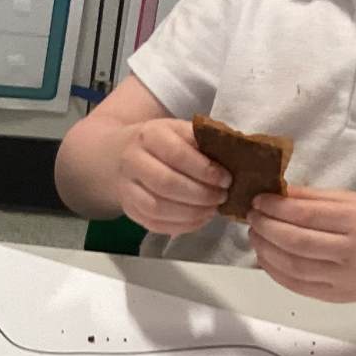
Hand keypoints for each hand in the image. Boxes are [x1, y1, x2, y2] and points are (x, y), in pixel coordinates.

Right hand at [114, 119, 229, 235]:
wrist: (120, 152)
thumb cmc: (162, 141)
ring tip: (212, 209)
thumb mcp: (180, 130)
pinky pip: (154, 224)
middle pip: (167, 184)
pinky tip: (199, 219)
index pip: (178, 155)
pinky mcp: (129, 209)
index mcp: (150, 135)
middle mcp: (133, 161)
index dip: (205, 171)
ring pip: (158, 207)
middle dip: (201, 194)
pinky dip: (181, 226)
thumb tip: (235, 158)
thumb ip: (203, 142)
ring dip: (192, 213)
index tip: (226, 179)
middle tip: (222, 197)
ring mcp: (127, 187)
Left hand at [248, 187, 355, 302]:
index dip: (275, 208)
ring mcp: (344, 279)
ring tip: (255, 235)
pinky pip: (297, 286)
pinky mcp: (337, 296)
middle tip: (252, 217)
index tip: (258, 200)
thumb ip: (314, 198)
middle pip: (295, 242)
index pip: (306, 215)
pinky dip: (274, 272)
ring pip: (292, 266)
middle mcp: (351, 252)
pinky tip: (265, 257)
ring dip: (265, 250)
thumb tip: (276, 193)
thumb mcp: (353, 201)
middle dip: (266, 227)